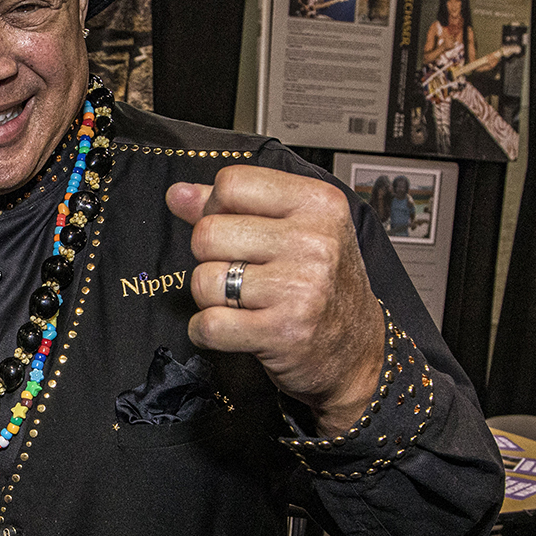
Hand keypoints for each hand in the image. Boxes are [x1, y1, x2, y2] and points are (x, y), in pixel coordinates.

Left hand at [168, 166, 384, 435]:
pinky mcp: (282, 332)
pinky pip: (209, 324)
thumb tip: (177, 194)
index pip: (231, 183)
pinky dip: (206, 332)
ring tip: (242, 303)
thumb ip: (232, 206)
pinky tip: (232, 329)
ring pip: (203, 280)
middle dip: (210, 258)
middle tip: (241, 273)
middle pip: (207, 233)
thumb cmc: (322, 286)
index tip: (235, 231)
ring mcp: (300, 288)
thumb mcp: (292, 231)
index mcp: (317, 203)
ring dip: (210, 298)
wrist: (358, 352)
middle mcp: (314, 242)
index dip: (217, 209)